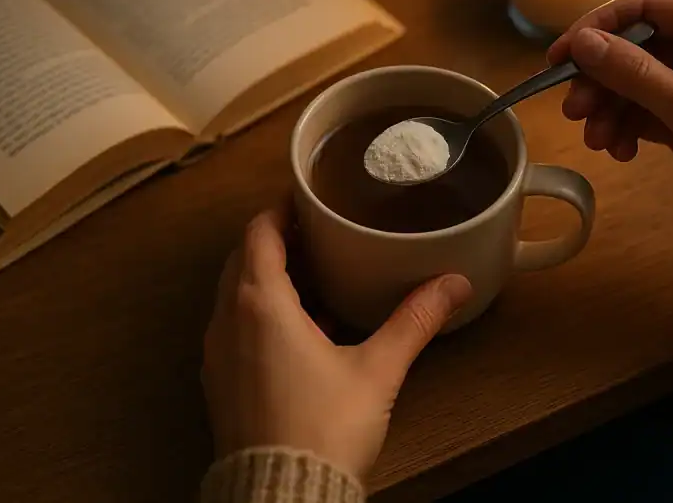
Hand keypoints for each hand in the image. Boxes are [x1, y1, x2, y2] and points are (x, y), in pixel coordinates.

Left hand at [201, 207, 471, 479]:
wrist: (283, 497)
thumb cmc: (325, 428)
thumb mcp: (377, 370)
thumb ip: (414, 321)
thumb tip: (455, 283)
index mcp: (260, 304)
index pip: (258, 233)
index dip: (280, 210)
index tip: (306, 199)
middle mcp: (228, 321)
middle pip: (242, 260)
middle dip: (275, 241)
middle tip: (315, 233)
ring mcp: (218, 355)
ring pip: (234, 296)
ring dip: (265, 279)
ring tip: (312, 275)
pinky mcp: (220, 385)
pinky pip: (234, 330)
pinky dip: (259, 314)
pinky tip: (300, 330)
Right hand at [547, 0, 672, 258]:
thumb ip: (634, 74)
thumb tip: (580, 42)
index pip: (645, 7)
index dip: (595, 30)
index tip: (556, 62)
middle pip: (637, 46)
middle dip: (602, 80)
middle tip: (574, 115)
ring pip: (639, 80)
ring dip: (613, 108)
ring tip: (599, 144)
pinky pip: (652, 108)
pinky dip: (632, 126)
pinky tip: (622, 151)